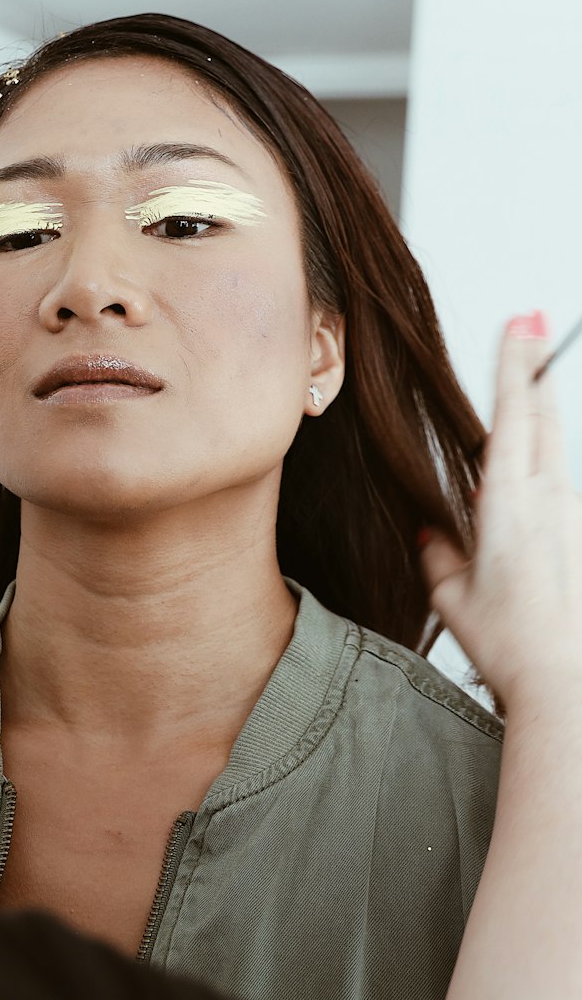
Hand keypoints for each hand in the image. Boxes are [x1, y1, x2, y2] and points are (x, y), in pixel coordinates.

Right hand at [419, 316, 581, 706]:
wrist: (566, 679)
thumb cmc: (509, 643)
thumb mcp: (452, 596)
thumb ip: (438, 554)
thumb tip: (433, 533)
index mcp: (509, 501)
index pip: (513, 413)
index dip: (515, 363)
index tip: (523, 320)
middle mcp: (549, 498)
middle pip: (546, 416)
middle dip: (536, 368)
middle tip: (537, 322)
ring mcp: (572, 514)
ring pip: (554, 454)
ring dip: (539, 426)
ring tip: (527, 395)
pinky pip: (558, 491)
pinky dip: (542, 477)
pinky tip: (526, 497)